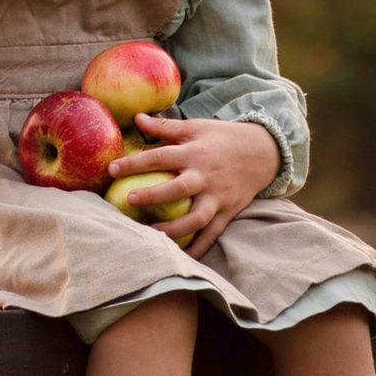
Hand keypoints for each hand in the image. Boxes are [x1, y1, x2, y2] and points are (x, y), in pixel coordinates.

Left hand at [109, 115, 280, 259]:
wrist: (263, 153)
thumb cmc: (222, 138)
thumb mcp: (196, 127)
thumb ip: (165, 127)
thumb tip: (135, 118)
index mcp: (195, 153)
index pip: (162, 156)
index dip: (136, 163)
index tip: (112, 169)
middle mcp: (206, 176)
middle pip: (180, 189)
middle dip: (155, 195)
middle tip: (130, 199)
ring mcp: (218, 197)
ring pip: (197, 218)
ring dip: (175, 230)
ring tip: (151, 236)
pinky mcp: (227, 213)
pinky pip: (211, 236)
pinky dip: (197, 249)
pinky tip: (178, 258)